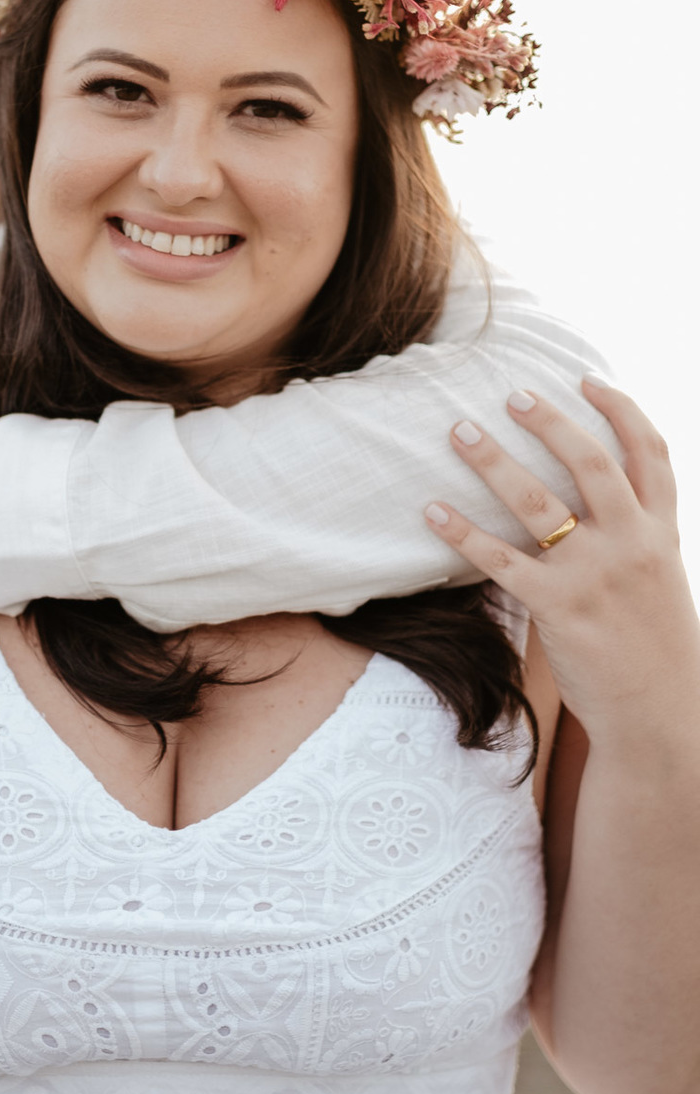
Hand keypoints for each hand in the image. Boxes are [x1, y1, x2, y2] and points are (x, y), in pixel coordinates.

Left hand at [424, 379, 699, 738]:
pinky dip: (462, 531)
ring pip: (538, 501)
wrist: (661, 714)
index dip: (620, 409)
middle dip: (550, 421)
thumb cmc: (652, 646)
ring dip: (494, 460)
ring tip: (461, 430)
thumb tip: (589, 501)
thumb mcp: (661, 579)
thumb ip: (634, 536)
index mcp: (662, 532)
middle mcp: (632, 544)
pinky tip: (432, 510)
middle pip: (590, 461)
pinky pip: (500, 560)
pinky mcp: (559, 608)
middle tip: (511, 393)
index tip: (588, 379)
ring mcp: (595, 574)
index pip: (650, 453)